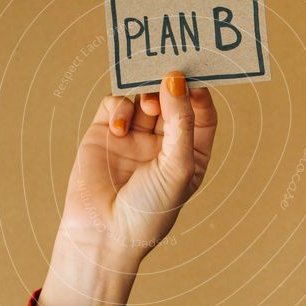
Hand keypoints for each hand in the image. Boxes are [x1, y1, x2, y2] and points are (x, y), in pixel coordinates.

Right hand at [37, 70, 217, 305]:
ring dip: (148, 94)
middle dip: (173, 83)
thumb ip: (180, 121)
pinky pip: (117, 105)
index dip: (200, 92)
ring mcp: (134, 136)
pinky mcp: (105, 133)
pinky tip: (121, 129)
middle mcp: (163, 142)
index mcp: (190, 152)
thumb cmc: (149, 211)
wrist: (103, 235)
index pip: (202, 112)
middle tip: (171, 70)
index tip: (195, 77)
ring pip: (145, 96)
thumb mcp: (177, 166)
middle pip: (174, 98)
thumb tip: (176, 79)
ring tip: (149, 104)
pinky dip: (121, 109)